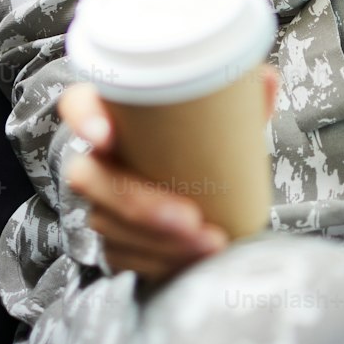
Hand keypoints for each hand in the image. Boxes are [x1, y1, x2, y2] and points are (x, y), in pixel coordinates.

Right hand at [57, 65, 281, 284]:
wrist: (203, 181)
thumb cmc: (201, 134)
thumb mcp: (219, 108)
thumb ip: (239, 92)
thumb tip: (266, 81)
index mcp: (112, 111)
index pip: (77, 104)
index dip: (83, 118)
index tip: (105, 136)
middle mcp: (96, 155)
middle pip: (90, 178)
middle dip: (139, 204)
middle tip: (191, 218)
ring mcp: (100, 200)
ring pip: (108, 223)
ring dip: (159, 241)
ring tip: (210, 243)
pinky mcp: (113, 238)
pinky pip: (123, 255)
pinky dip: (161, 262)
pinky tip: (195, 261)